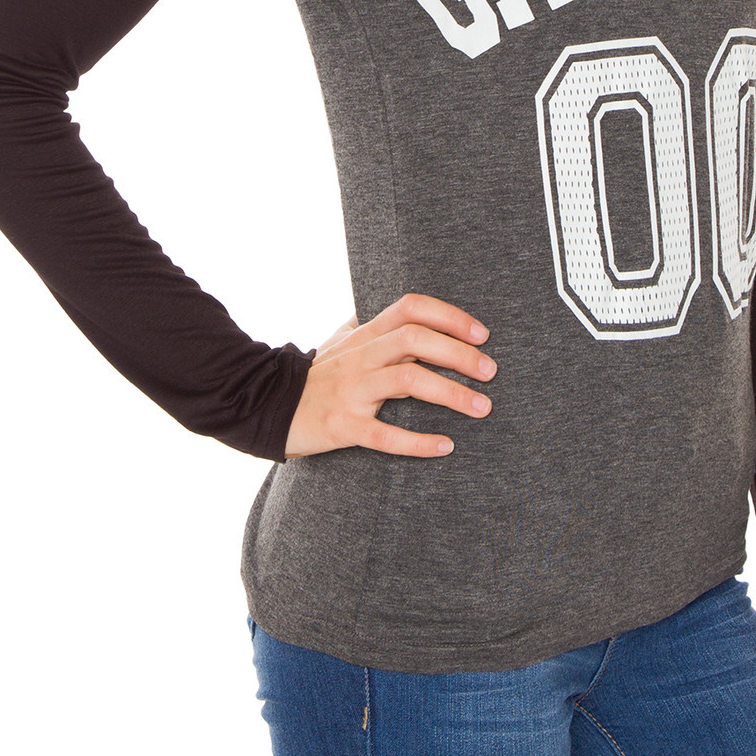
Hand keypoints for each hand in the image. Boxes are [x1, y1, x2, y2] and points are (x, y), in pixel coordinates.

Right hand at [284, 292, 494, 459]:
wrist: (265, 407)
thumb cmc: (315, 376)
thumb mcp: (340, 343)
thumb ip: (372, 326)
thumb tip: (408, 311)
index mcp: (365, 335)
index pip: (411, 308)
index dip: (450, 316)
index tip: (482, 334)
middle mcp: (360, 357)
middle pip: (415, 340)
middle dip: (459, 354)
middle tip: (491, 372)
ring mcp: (351, 391)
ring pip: (407, 381)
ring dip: (451, 393)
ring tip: (482, 407)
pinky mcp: (343, 426)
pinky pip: (385, 434)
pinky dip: (418, 441)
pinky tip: (445, 446)